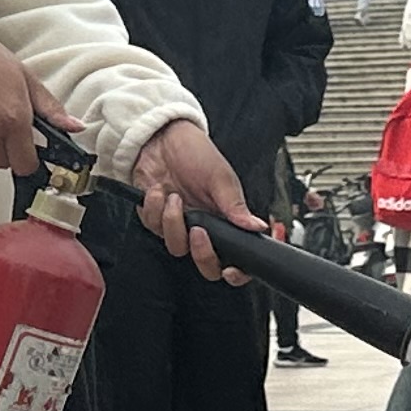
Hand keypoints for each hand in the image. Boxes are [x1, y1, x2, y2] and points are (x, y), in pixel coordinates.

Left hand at [132, 119, 260, 277]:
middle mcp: (205, 228)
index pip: (236, 258)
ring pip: (176, 247)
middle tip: (199, 231)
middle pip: (206, 265)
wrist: (162, 137)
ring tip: (174, 196)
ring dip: (172, 222)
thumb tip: (257, 226)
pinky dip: (154, 209)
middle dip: (201, 252)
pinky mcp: (156, 220)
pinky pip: (154, 228)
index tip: (232, 270)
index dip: (236, 272)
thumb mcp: (220, 178)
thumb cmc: (196, 153)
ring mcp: (180, 226)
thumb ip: (236, 207)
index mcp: (226, 221)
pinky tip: (159, 191)